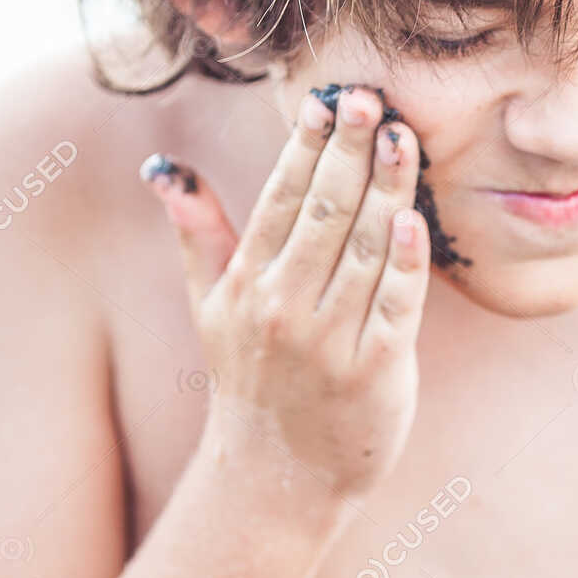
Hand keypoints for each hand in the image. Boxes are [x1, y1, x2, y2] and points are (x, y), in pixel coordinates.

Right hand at [140, 84, 429, 502]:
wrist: (279, 480)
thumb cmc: (252, 382)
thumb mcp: (209, 308)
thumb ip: (197, 234)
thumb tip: (163, 170)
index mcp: (248, 285)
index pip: (280, 199)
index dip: (305, 147)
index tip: (327, 101)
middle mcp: (284, 308)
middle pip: (324, 212)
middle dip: (350, 151)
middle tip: (373, 98)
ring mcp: (330, 341)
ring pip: (364, 248)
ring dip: (387, 188)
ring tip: (404, 137)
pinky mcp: (375, 372)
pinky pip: (395, 306)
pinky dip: (406, 262)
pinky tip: (414, 219)